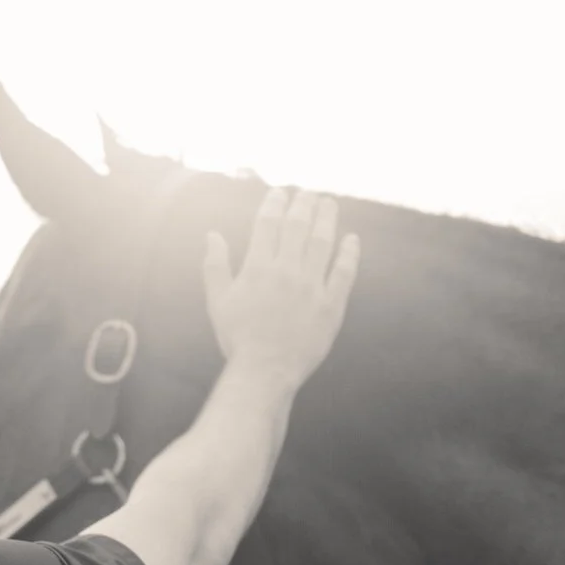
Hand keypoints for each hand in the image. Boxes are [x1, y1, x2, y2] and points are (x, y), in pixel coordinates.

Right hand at [202, 186, 358, 396]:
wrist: (264, 372)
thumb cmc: (237, 338)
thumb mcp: (218, 301)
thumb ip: (215, 265)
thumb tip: (212, 234)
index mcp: (257, 268)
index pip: (268, 224)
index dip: (275, 203)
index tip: (280, 193)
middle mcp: (286, 272)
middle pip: (298, 226)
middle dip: (303, 204)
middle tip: (308, 192)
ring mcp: (311, 288)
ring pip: (322, 243)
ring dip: (327, 219)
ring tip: (329, 204)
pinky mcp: (330, 306)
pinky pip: (344, 273)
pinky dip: (349, 254)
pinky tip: (352, 239)